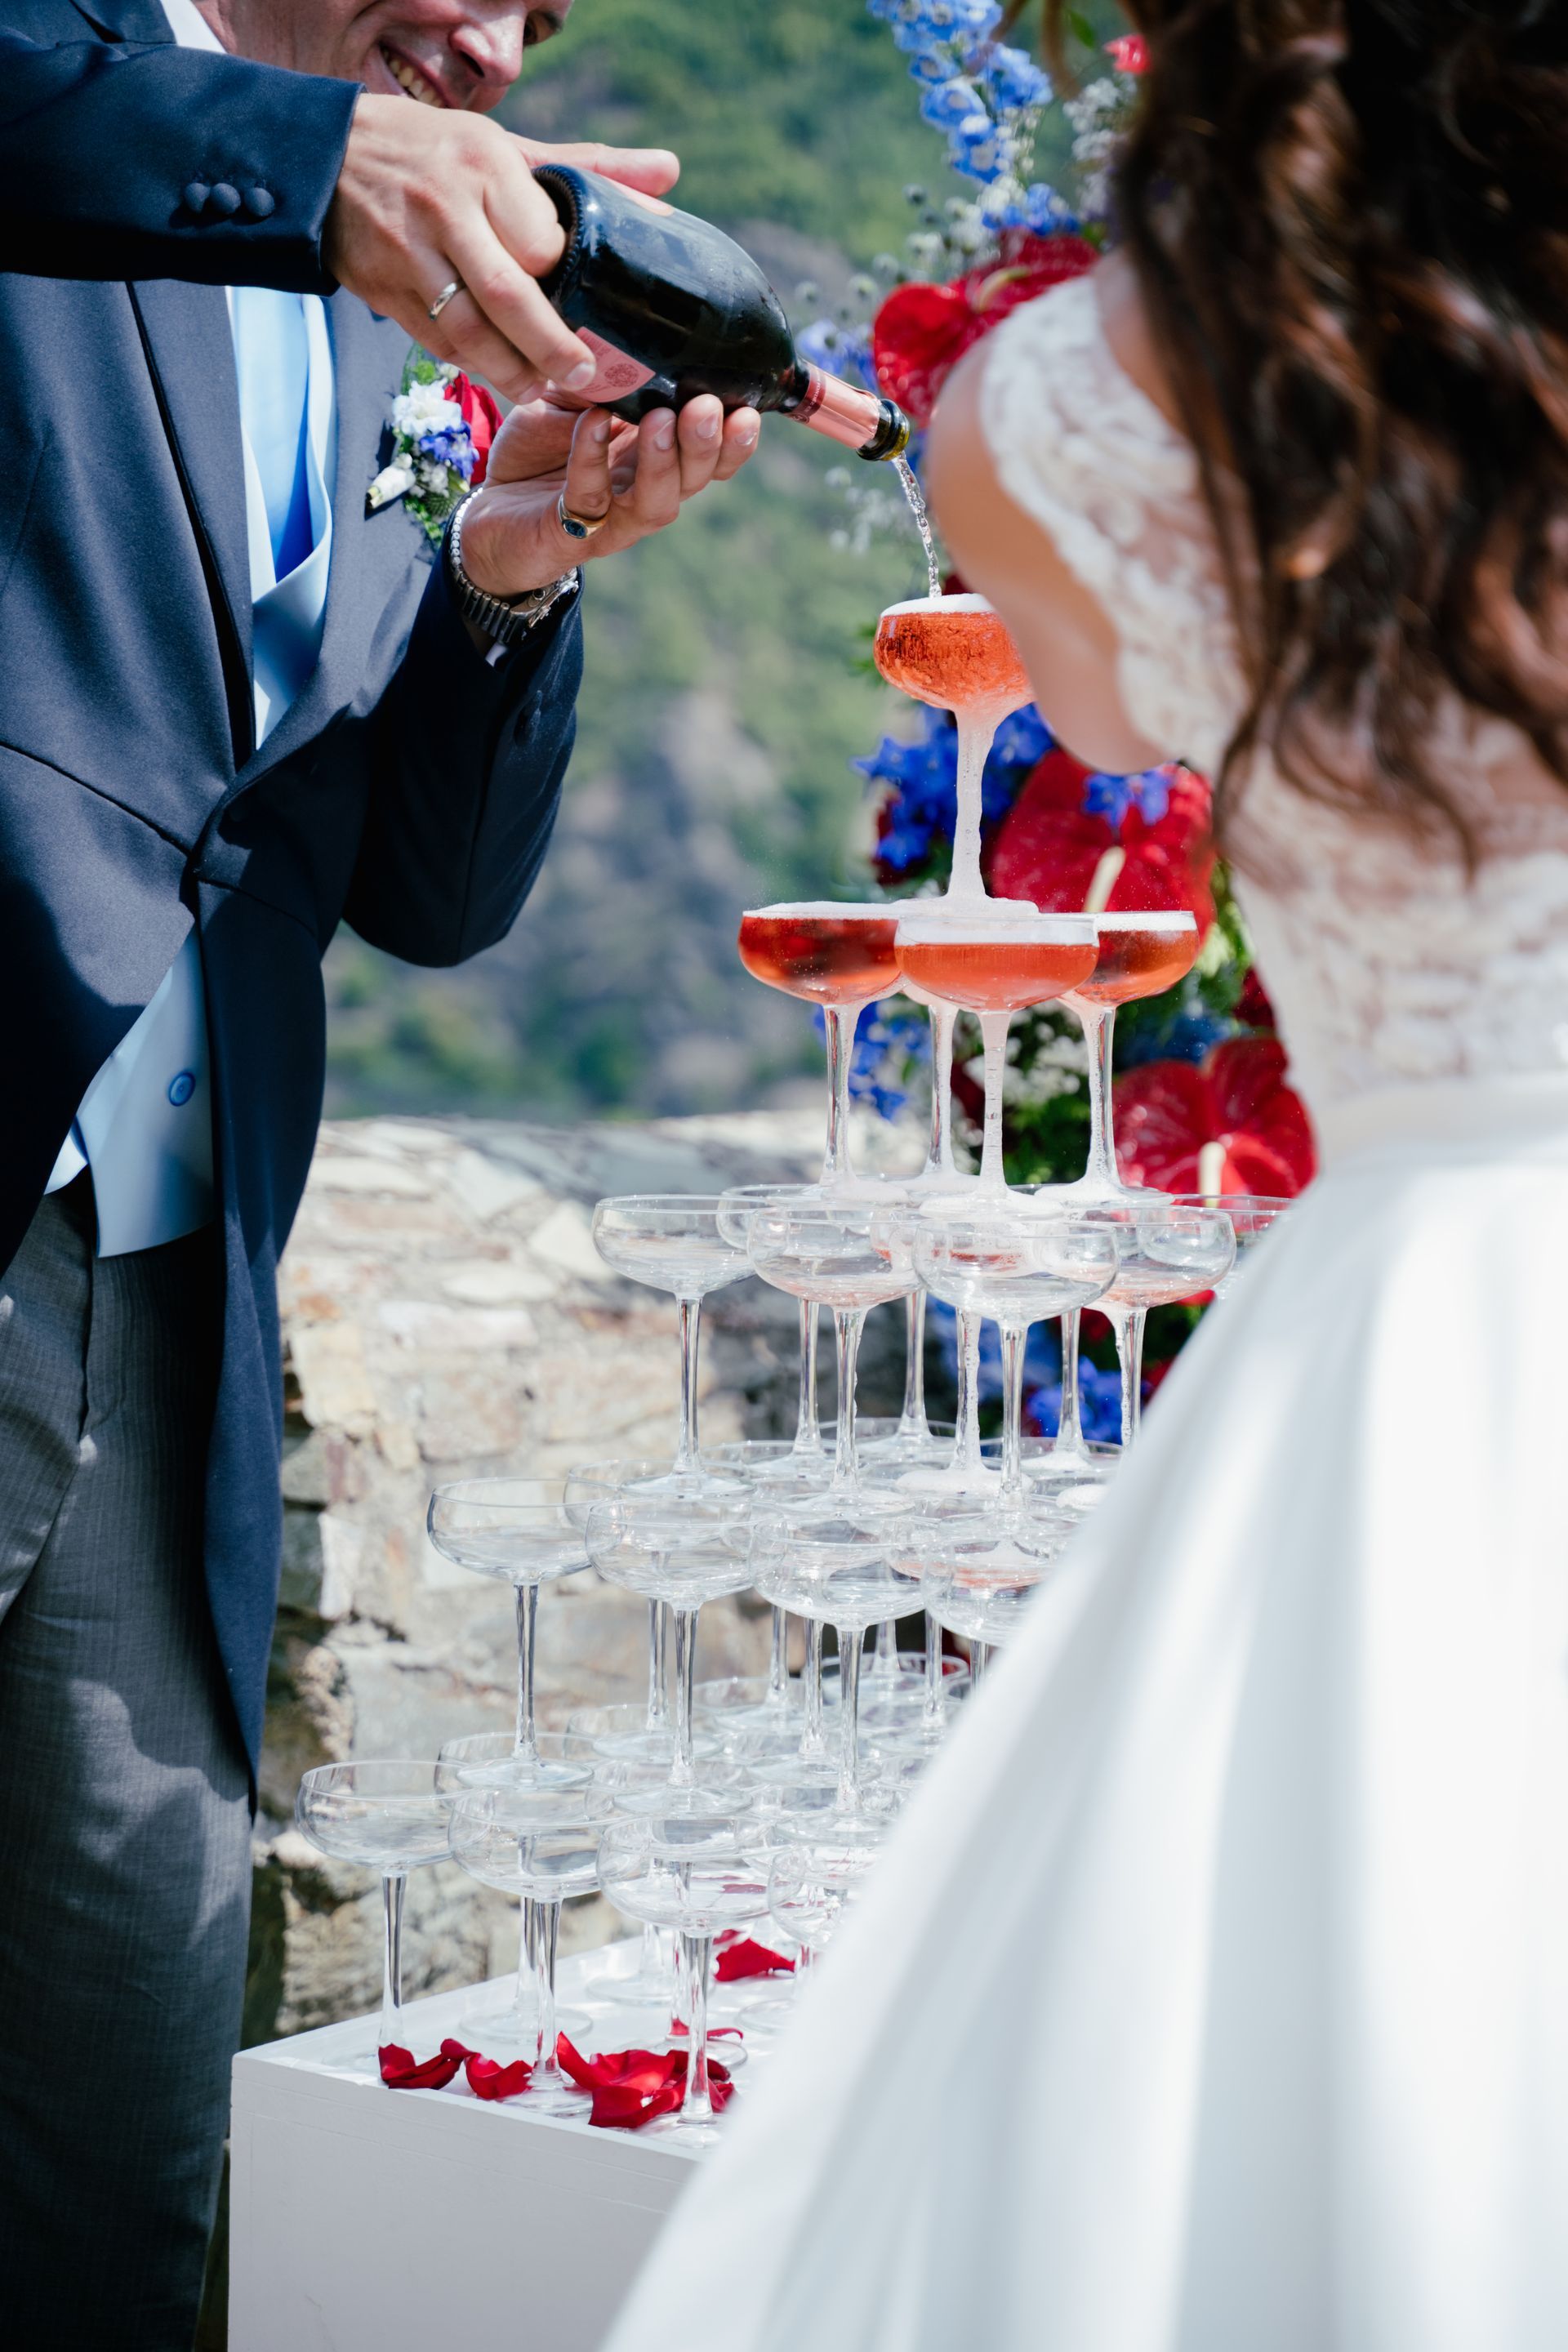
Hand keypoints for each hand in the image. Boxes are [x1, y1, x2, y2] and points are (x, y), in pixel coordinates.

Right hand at [325, 98, 679, 403]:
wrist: (326, 156)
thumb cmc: (436, 151)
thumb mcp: (507, 146)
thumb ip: (588, 166)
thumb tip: (670, 172)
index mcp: (484, 163)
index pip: (541, 242)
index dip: (567, 279)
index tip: (590, 303)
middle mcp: (445, 207)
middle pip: (509, 295)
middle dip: (551, 347)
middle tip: (582, 377)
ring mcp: (408, 252)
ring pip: (468, 330)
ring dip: (509, 371)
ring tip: (540, 390)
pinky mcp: (382, 287)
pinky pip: (434, 340)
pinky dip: (470, 364)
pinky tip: (498, 374)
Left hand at [458, 391, 760, 599]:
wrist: (487, 513)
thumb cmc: (537, 452)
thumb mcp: (568, 398)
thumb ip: (599, 376)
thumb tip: (626, 337)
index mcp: (656, 459)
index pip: (714, 456)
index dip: (737, 440)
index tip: (748, 407)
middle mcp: (644, 492)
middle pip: (696, 479)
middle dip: (709, 446)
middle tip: (708, 408)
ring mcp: (612, 519)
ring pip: (658, 502)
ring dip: (665, 461)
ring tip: (665, 420)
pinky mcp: (572, 534)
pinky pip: (590, 497)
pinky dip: (592, 458)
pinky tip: (593, 423)